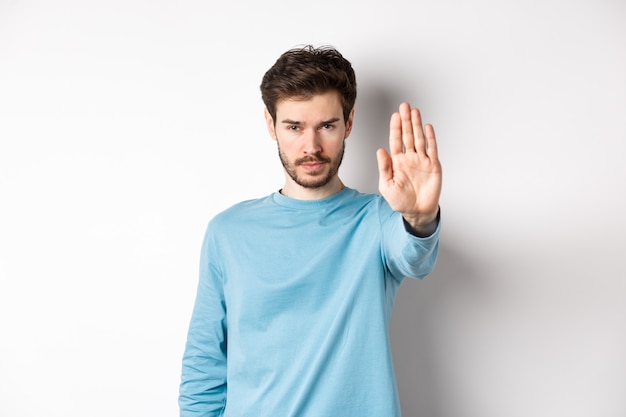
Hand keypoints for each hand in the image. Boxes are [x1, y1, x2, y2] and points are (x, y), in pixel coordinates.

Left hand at [376, 102, 441, 232]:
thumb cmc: (400, 201)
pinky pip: (432, 149)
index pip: (396, 140)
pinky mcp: (433, 166)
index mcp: (397, 162)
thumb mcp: (387, 185)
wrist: (416, 212)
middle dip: (406, 121)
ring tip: (415, 112)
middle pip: (408, 135)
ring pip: (419, 139)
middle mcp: (410, 158)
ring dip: (417, 125)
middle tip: (405, 106)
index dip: (396, 128)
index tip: (395, 115)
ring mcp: (422, 161)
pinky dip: (430, 138)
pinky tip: (428, 127)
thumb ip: (384, 168)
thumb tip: (380, 150)